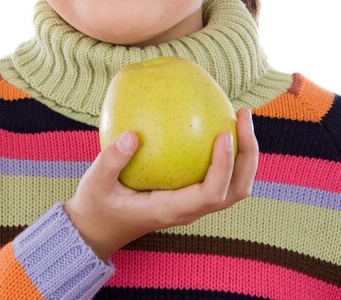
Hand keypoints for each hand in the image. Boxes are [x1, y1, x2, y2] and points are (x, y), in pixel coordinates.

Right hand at [64, 107, 257, 261]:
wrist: (97, 228)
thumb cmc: (97, 205)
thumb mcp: (95, 183)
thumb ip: (111, 161)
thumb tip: (133, 135)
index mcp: (171, 210)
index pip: (210, 194)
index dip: (224, 165)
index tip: (223, 134)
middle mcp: (189, 210)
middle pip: (236, 189)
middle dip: (248, 154)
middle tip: (243, 115)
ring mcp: (192, 204)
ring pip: (234, 185)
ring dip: (244, 153)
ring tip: (239, 116)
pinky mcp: (189, 194)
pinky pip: (217, 175)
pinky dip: (227, 152)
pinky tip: (215, 122)